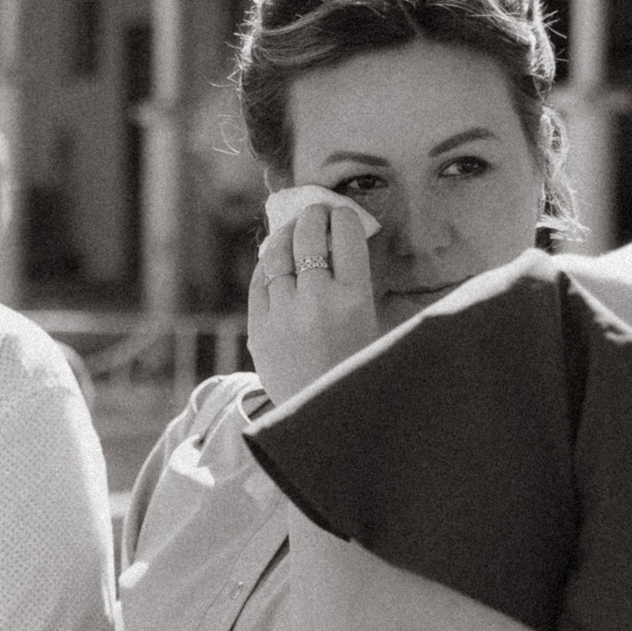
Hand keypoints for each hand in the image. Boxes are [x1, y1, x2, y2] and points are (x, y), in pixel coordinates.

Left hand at [247, 193, 377, 402]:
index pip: (347, 235)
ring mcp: (283, 314)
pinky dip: (267, 265)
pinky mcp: (258, 329)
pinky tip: (274, 259)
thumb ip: (359, 285)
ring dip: (287, 234)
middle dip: (314, 216)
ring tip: (293, 228)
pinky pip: (259, 282)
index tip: (342, 214)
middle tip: (317, 211)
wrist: (324, 419)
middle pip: (309, 237)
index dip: (344, 217)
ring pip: (278, 255)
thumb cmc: (355, 370)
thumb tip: (344, 242)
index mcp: (354, 299)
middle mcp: (317, 301)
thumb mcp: (373, 326)